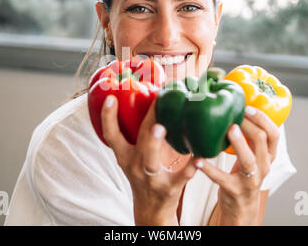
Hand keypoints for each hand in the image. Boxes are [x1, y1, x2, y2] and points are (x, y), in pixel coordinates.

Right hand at [101, 95, 197, 224]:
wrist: (150, 209)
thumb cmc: (145, 174)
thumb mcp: (135, 157)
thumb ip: (143, 134)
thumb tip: (158, 101)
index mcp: (125, 156)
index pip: (111, 136)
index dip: (108, 118)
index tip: (110, 98)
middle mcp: (135, 166)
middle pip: (135, 144)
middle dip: (140, 124)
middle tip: (150, 106)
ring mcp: (152, 178)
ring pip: (151, 161)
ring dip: (154, 144)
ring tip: (161, 128)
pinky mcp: (170, 188)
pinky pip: (180, 177)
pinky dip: (190, 167)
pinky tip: (198, 158)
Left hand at [194, 106, 279, 224]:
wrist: (241, 206)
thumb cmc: (244, 175)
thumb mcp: (254, 156)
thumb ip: (250, 138)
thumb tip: (237, 109)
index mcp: (268, 156)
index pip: (273, 133)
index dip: (262, 118)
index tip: (247, 107)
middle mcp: (263, 166)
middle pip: (261, 140)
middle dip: (248, 124)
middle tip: (234, 114)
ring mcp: (250, 180)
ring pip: (248, 159)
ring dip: (238, 143)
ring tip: (228, 129)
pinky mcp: (234, 190)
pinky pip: (221, 178)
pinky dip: (209, 168)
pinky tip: (198, 159)